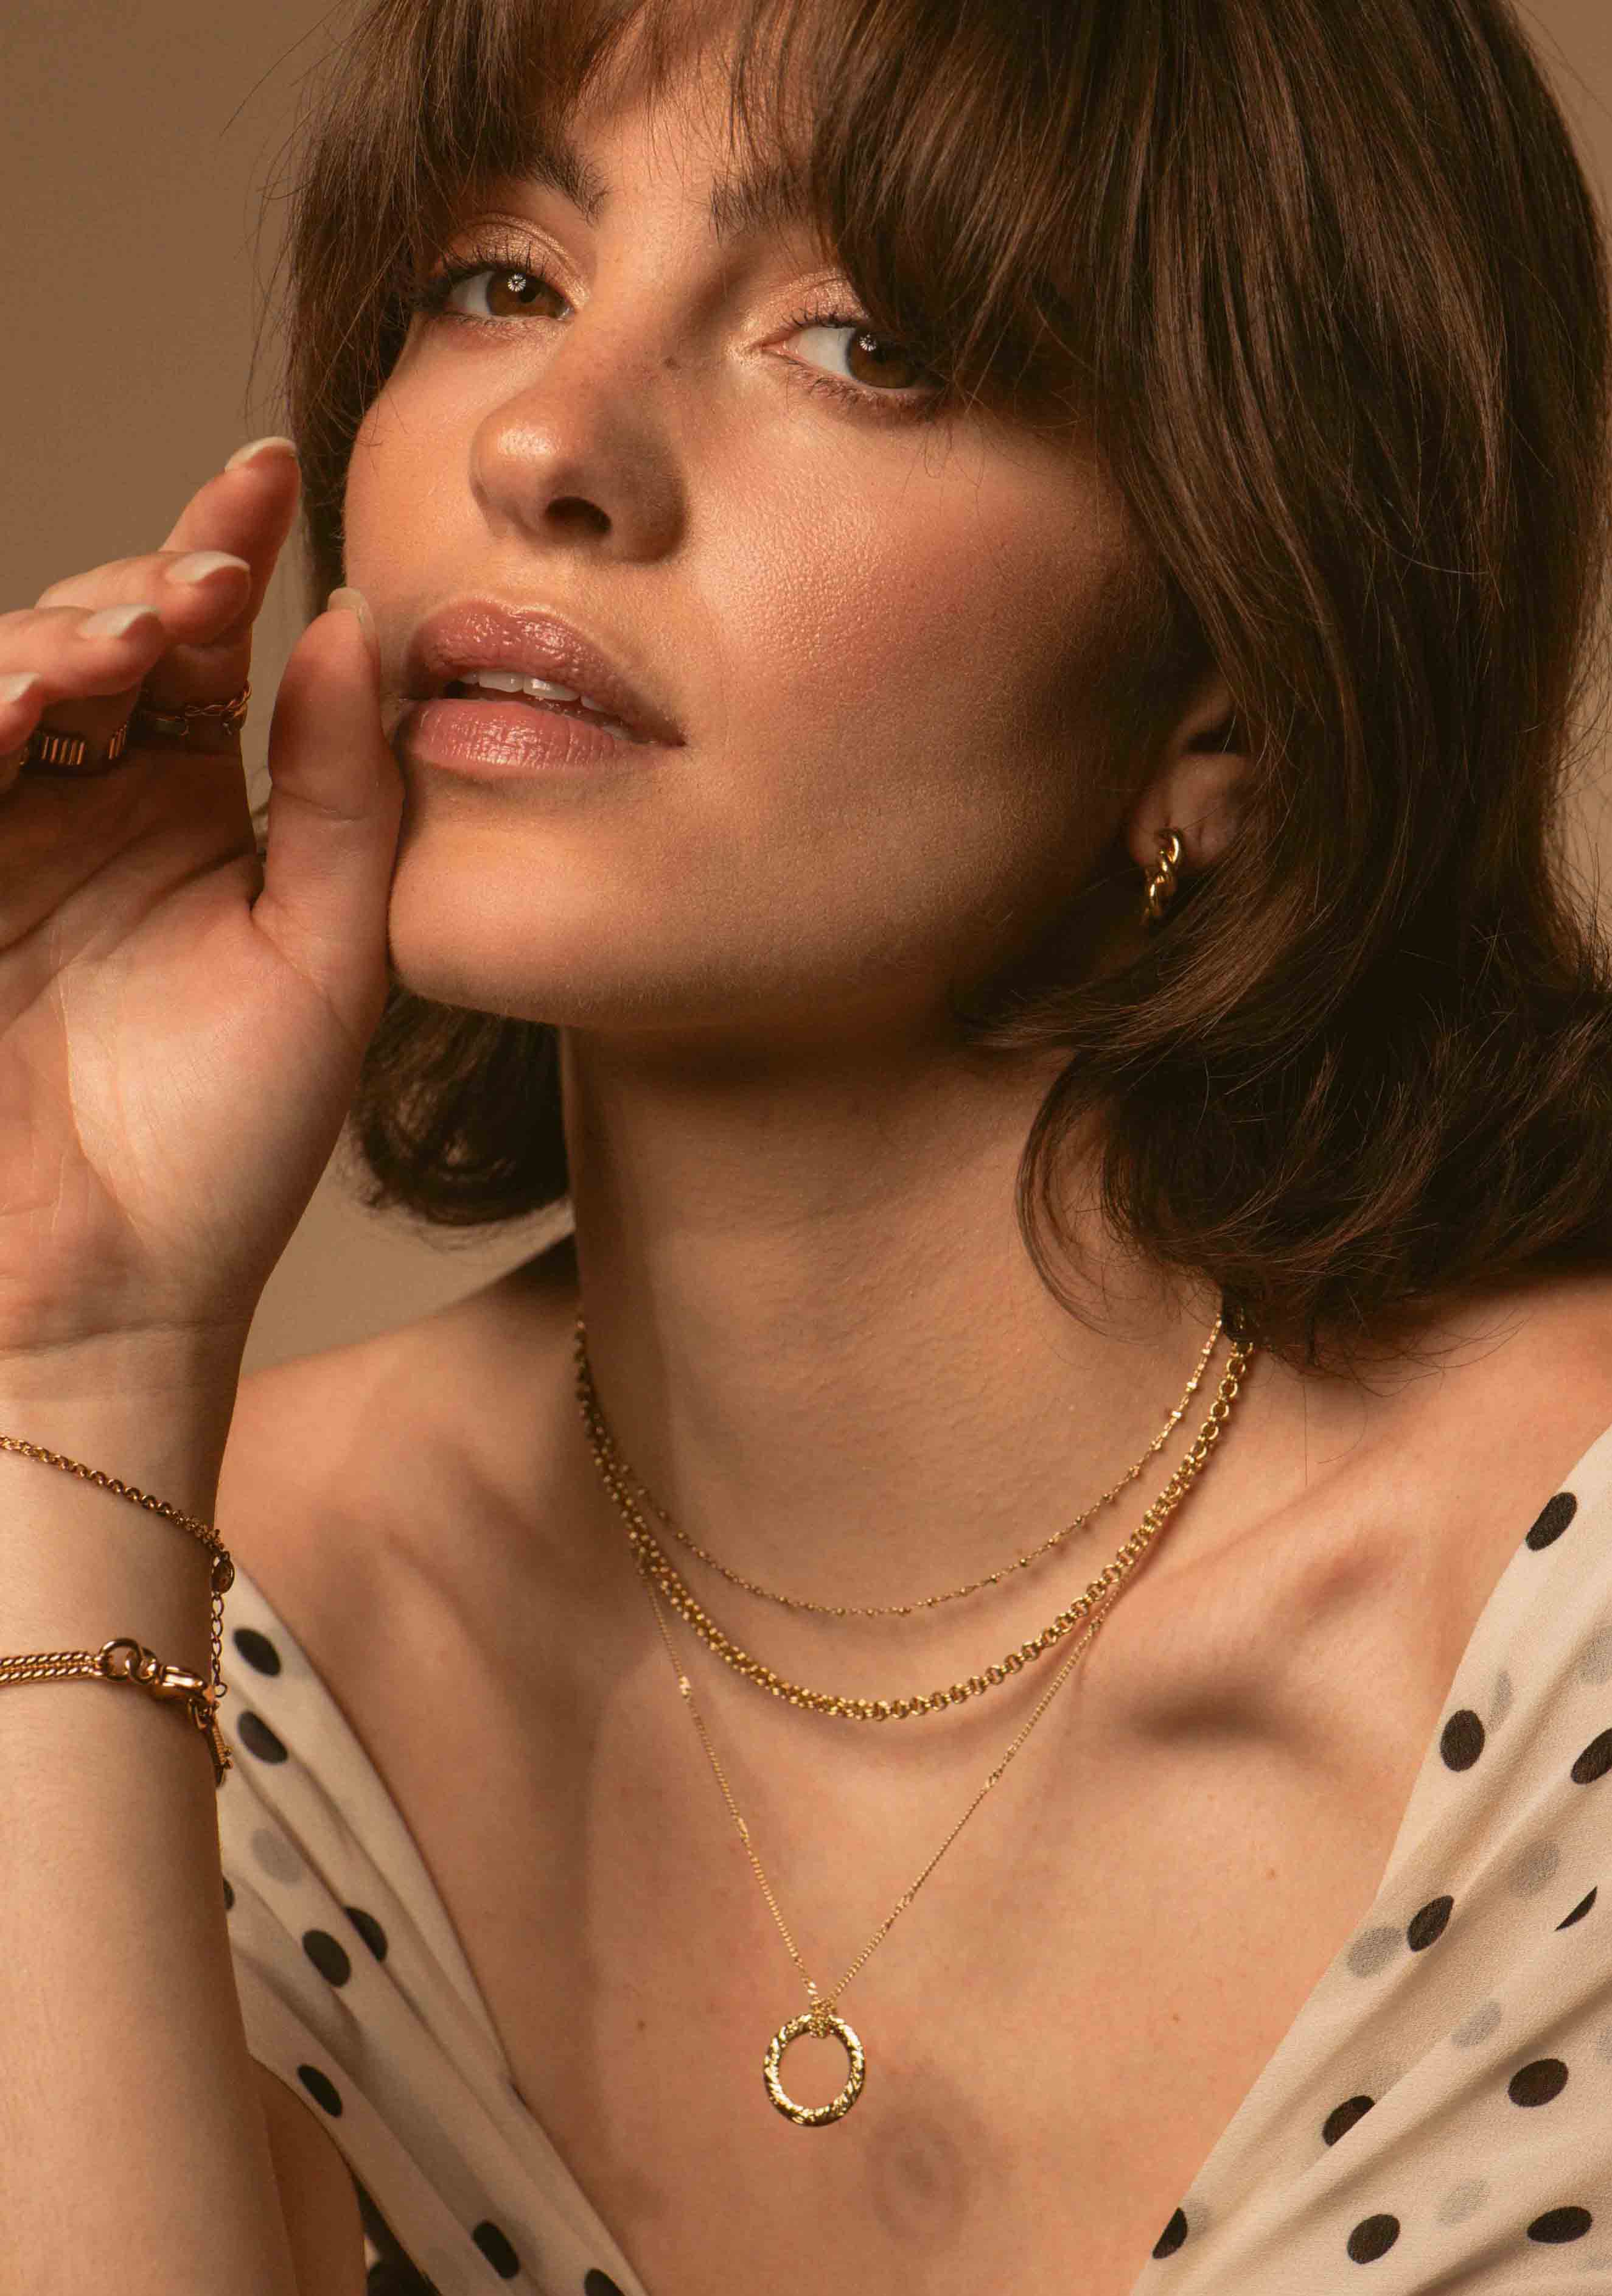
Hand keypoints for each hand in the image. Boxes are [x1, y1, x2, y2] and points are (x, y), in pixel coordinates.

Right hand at [0, 439, 403, 1365]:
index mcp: (193, 816)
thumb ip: (350, 798)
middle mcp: (89, 810)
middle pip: (91, 635)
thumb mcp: (330, 959)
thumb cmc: (228, 1149)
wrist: (111, 1293)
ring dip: (51, 636)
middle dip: (138, 589)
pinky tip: (36, 698)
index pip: (201, 651)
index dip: (224, 550)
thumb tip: (360, 629)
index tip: (274, 471)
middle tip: (203, 585)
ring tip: (122, 648)